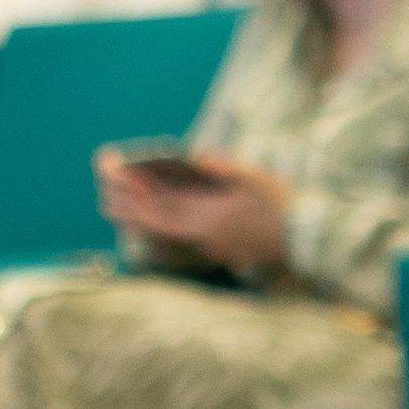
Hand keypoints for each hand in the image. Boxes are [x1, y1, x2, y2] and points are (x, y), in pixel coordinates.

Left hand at [96, 148, 291, 277]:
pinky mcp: (217, 252)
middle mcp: (205, 237)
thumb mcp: (256, 179)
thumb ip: (225, 168)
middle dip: (128, 209)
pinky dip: (158, 232)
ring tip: (115, 209)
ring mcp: (210, 248)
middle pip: (157, 224)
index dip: (136, 194)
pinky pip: (178, 243)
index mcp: (213, 216)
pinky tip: (148, 226)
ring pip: (164, 236)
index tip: (115, 179)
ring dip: (138, 222)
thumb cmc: (283, 205)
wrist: (305, 238)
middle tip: (102, 195)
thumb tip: (196, 156)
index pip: (163, 206)